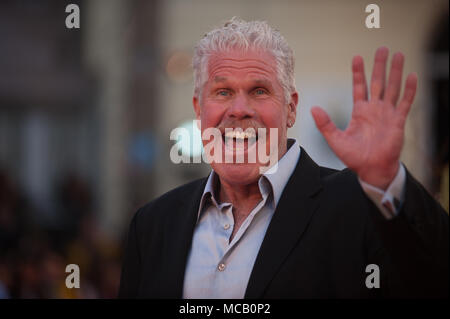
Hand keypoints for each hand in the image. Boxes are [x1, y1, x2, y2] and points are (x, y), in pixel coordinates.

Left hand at [311, 47, 416, 189]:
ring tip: (398, 54)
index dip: (358, 72)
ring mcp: (387, 114)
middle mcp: (374, 109)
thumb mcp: (335, 140)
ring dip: (395, 72)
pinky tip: (412, 76)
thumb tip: (313, 108)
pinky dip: (409, 90)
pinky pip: (405, 103)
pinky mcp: (398, 121)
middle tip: (382, 48)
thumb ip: (325, 124)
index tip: (357, 57)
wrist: (371, 170)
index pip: (359, 86)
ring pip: (392, 87)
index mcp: (360, 111)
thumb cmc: (354, 157)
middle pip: (378, 82)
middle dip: (379, 65)